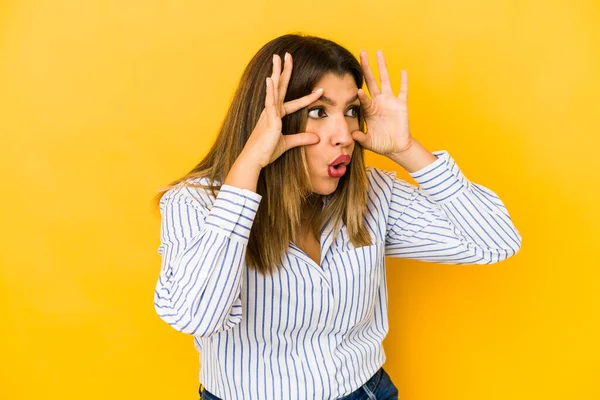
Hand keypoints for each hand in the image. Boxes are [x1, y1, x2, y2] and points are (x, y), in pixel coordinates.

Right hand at [241, 53, 323, 168]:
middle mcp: (272, 110)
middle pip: (280, 86)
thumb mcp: (288, 143)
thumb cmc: (266, 151)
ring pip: (274, 89)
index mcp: (276, 115)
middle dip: (283, 70)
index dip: (307, 96)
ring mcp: (269, 113)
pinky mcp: (268, 119)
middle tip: (286, 54)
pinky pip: (269, 102)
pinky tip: (271, 79)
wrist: (254, 159)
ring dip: (276, 72)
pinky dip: (270, 90)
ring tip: (278, 57)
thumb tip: (316, 138)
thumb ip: (302, 138)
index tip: (319, 89)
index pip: (294, 102)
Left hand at [351, 50, 413, 157]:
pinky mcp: (401, 104)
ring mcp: (390, 101)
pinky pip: (403, 91)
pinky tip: (403, 71)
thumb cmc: (381, 143)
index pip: (362, 99)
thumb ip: (360, 138)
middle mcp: (378, 101)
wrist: (396, 147)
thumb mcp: (368, 142)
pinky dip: (403, 81)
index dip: (360, 95)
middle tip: (361, 53)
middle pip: (371, 81)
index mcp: (368, 109)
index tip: (357, 91)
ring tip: (378, 53)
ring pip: (385, 80)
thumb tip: (353, 135)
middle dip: (366, 67)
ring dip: (382, 66)